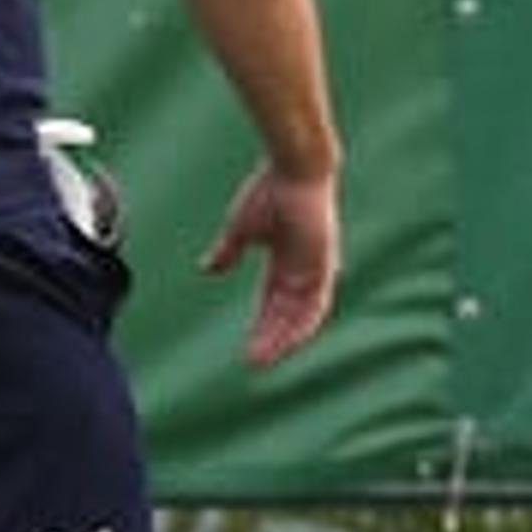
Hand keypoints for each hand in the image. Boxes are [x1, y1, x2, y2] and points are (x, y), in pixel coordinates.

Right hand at [200, 162, 339, 364]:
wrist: (292, 169)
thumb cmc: (269, 191)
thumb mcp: (240, 229)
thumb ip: (227, 251)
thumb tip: (207, 270)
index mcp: (286, 261)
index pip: (273, 302)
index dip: (261, 326)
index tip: (247, 348)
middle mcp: (303, 270)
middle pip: (286, 314)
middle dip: (270, 339)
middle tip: (252, 362)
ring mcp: (316, 268)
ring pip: (302, 316)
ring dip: (284, 338)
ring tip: (263, 358)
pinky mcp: (323, 264)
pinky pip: (317, 304)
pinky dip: (304, 324)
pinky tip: (290, 343)